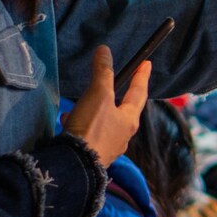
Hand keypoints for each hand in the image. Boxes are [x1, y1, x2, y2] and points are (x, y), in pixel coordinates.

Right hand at [63, 46, 150, 165]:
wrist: (74, 166)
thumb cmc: (92, 129)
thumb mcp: (98, 95)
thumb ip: (102, 72)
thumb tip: (105, 50)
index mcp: (129, 120)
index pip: (139, 92)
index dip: (142, 76)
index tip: (147, 64)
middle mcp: (123, 135)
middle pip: (123, 110)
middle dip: (117, 96)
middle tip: (115, 84)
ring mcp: (108, 147)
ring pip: (103, 122)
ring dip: (93, 111)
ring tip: (81, 105)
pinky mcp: (93, 156)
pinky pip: (89, 134)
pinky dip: (81, 125)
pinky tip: (69, 123)